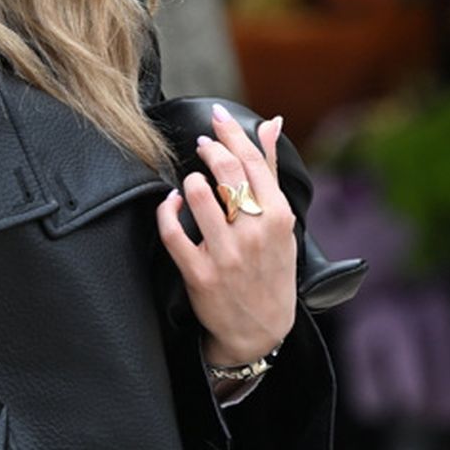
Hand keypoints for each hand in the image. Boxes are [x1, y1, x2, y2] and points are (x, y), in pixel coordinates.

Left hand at [154, 104, 297, 368]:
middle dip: (210, 149)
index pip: (253, 161)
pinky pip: (173, 232)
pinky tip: (171, 203)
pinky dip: (167, 211)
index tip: (217, 118)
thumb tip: (272, 124)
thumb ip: (271, 173)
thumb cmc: (271, 272)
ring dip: (190, 180)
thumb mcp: (282, 224)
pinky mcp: (200, 274)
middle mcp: (254, 233)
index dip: (232, 133)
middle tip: (202, 145)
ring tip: (191, 181)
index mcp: (278, 217)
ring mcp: (226, 255)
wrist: (260, 331)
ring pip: (199, 195)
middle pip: (227, 172)